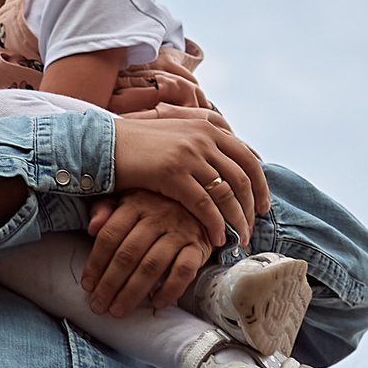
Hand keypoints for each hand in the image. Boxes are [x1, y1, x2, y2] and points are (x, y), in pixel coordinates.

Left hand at [82, 192, 208, 315]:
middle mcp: (157, 215)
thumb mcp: (128, 199)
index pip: (110, 235)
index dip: (96, 263)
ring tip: (119, 310)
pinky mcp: (198, 246)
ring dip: (133, 292)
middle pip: (128, 254)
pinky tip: (156, 303)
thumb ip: (105, 210)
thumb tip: (91, 227)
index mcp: (135, 203)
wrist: (202, 204)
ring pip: (152, 265)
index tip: (87, 285)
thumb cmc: (156, 206)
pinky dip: (170, 289)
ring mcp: (179, 231)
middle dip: (110, 284)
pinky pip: (184, 270)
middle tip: (99, 305)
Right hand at [110, 109, 268, 248]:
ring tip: (239, 239)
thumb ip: (204, 145)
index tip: (263, 206)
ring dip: (237, 220)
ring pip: (226, 193)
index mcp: (208, 127)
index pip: (248, 158)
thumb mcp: (178, 136)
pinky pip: (204, 205)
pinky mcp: (173, 173)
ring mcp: (189, 153)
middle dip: (251, 208)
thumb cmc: (139, 146)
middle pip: (243, 178)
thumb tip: (233, 164)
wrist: (104, 145)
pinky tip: (217, 239)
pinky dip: (215, 225)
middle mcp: (203, 137)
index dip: (260, 185)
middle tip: (252, 229)